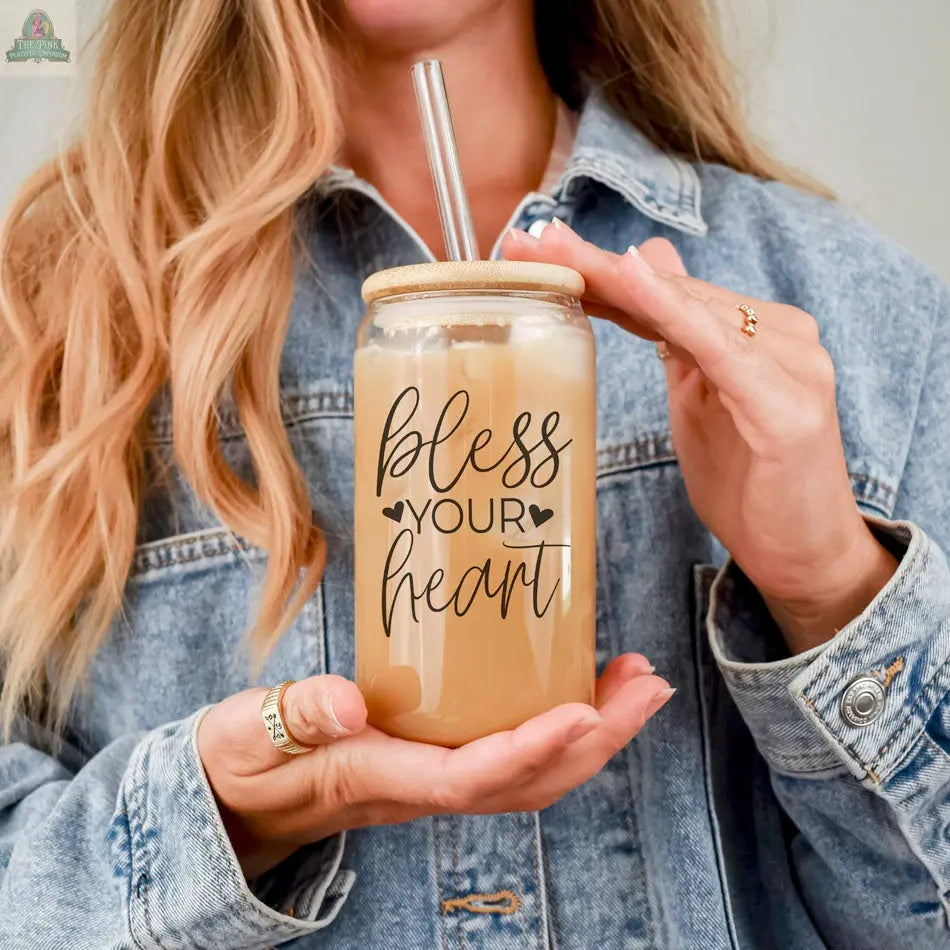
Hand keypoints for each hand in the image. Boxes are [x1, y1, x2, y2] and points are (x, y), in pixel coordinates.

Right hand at [198, 659, 671, 879]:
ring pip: (532, 771)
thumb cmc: (247, 758)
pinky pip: (512, 750)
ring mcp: (435, 774)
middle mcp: (423, 785)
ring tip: (637, 682)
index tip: (588, 711)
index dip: (533, 749)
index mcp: (382, 777)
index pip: (471, 777)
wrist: (241, 793)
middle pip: (528, 780)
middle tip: (649, 685)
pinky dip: (559, 723)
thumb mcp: (252, 732)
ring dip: (595, 733)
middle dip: (597, 740)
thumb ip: (296, 717)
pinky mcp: (437, 753)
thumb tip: (347, 704)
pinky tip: (579, 686)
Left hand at [503, 221, 896, 652]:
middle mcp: (778, 334)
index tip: (537, 252)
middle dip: (593, 266)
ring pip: (688, 308)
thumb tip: (645, 267)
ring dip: (617, 277)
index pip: (666, 293)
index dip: (599, 271)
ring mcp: (789, 363)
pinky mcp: (786, 403)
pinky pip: (720, 348)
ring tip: (558, 253)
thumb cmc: (749, 479)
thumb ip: (675, 334)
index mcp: (753, 333)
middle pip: (671, 292)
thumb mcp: (699, 395)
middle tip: (529, 244)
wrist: (803, 553)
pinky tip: (633, 277)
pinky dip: (674, 310)